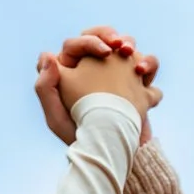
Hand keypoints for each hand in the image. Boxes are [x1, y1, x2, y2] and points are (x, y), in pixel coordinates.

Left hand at [35, 25, 161, 145]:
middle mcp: (93, 68)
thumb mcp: (57, 119)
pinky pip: (146, 65)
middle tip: (120, 45)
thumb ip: (45, 88)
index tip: (104, 51)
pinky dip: (148, 66)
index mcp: (70, 71)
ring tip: (131, 56)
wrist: (112, 157)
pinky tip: (143, 75)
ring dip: (131, 45)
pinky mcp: (136, 83)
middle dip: (112, 36)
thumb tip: (48, 54)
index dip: (91, 42)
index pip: (77, 44)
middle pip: (102, 38)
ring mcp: (116, 74)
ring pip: (125, 47)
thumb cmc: (81, 140)